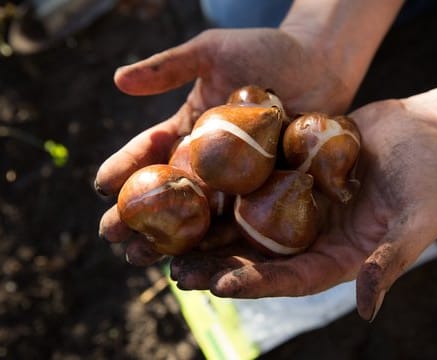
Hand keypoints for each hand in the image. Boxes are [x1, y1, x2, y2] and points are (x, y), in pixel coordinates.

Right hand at [95, 28, 352, 262]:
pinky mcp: (266, 193)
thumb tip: (118, 80)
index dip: (124, 167)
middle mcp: (207, 161)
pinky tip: (201, 258)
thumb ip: (170, 67)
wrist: (319, 66)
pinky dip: (220, 240)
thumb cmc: (267, 51)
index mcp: (188, 130)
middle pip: (166, 192)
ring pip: (197, 214)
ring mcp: (236, 181)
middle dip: (137, 215)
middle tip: (114, 237)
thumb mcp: (213, 52)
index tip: (102, 186)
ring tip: (145, 258)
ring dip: (170, 237)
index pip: (149, 151)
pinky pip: (241, 218)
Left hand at [169, 99, 436, 319]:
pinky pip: (253, 184)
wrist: (420, 130)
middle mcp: (312, 236)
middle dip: (220, 267)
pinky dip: (223, 188)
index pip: (294, 278)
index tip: (222, 287)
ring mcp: (298, 204)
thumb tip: (367, 308)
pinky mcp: (290, 173)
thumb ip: (390, 262)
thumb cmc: (427, 177)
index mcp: (339, 256)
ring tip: (169, 241)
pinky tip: (191, 187)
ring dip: (210, 233)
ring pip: (248, 224)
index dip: (259, 283)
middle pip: (260, 257)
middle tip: (179, 273)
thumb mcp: (418, 222)